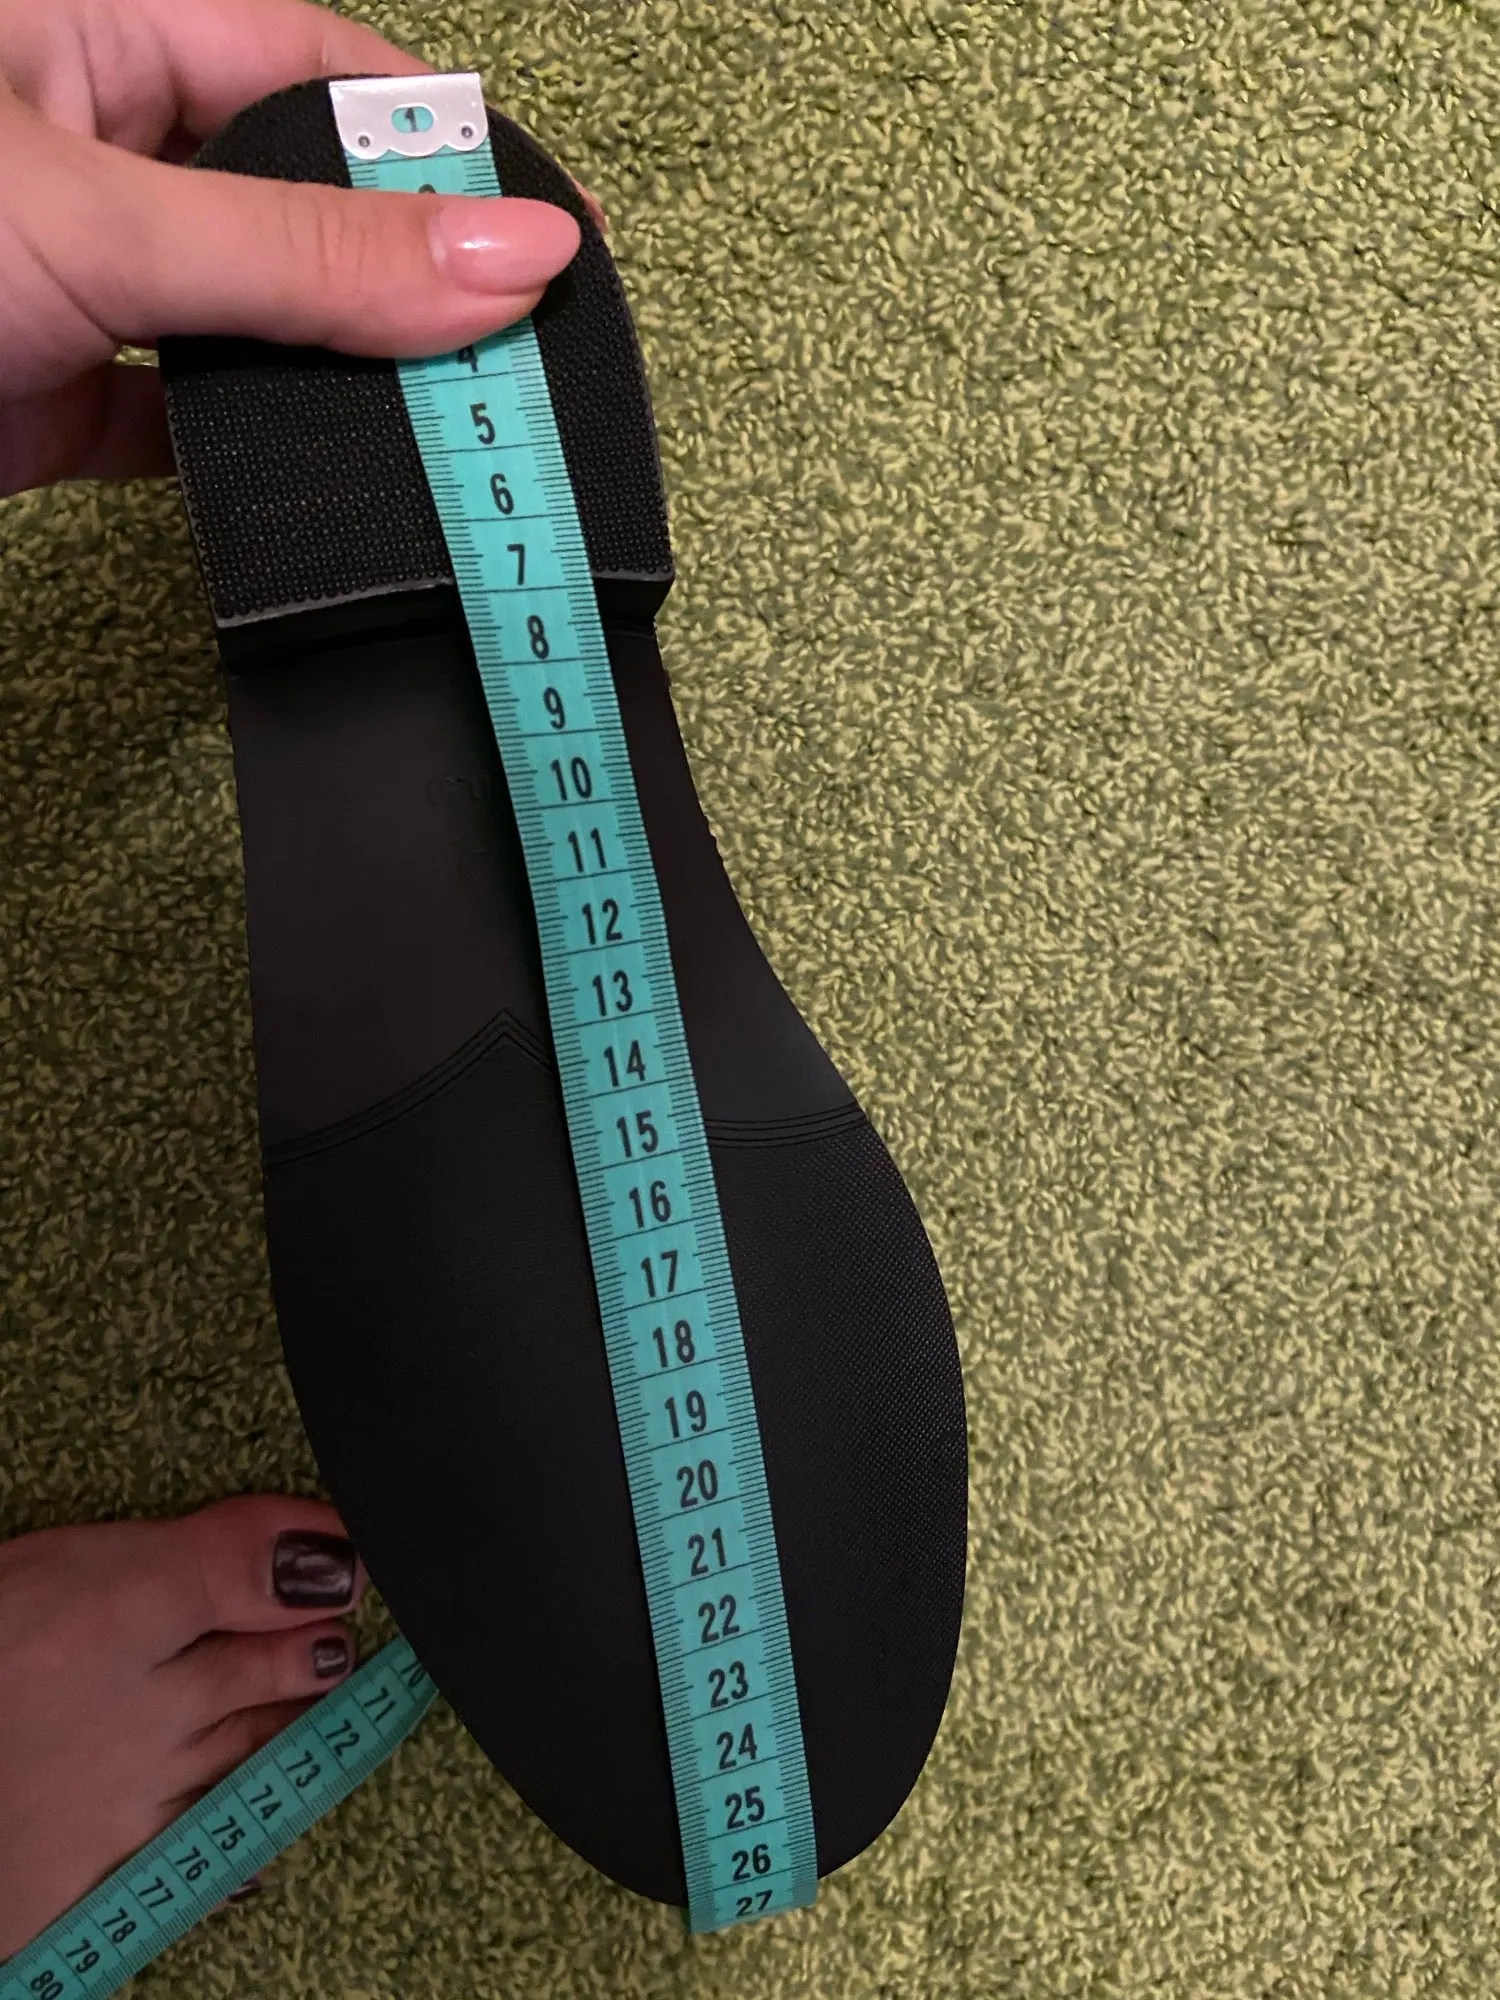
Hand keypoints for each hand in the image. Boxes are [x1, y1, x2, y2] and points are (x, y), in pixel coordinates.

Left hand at [0, 0, 596, 495]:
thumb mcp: (106, 225)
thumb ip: (307, 254)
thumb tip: (505, 255)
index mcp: (94, 39)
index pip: (313, 71)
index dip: (440, 143)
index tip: (553, 227)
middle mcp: (95, 155)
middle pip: (300, 207)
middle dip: (408, 275)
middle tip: (521, 346)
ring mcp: (78, 283)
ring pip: (256, 324)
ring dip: (344, 381)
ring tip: (455, 425)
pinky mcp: (59, 400)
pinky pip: (191, 426)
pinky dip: (261, 465)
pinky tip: (330, 490)